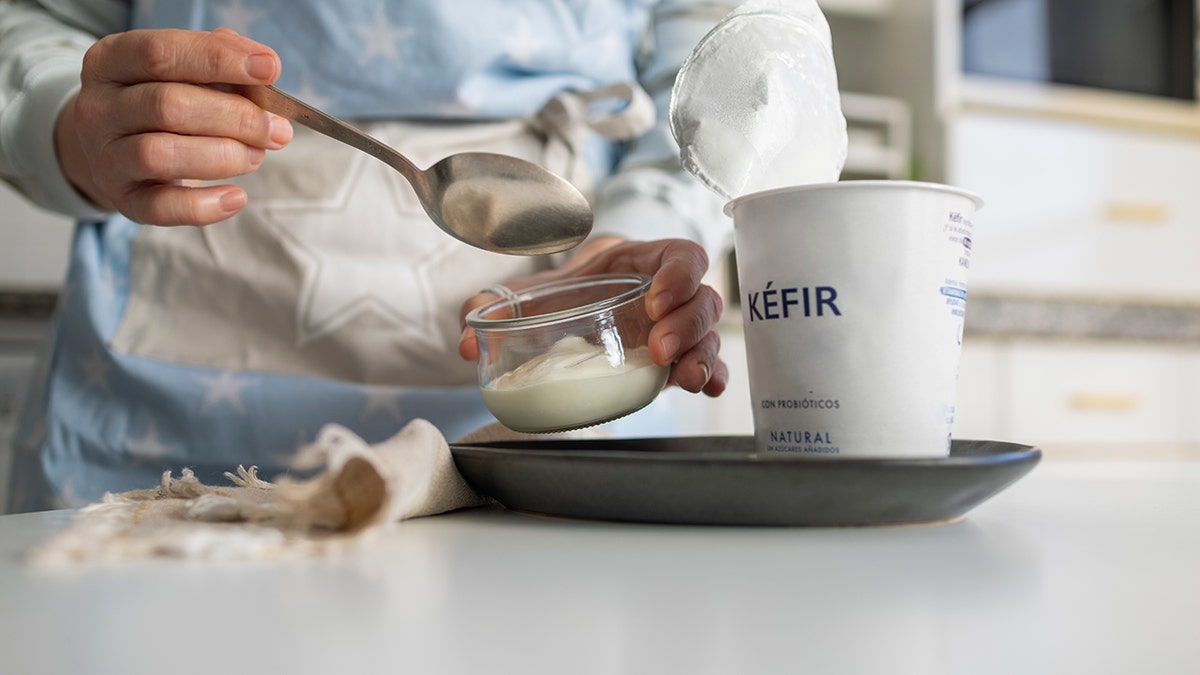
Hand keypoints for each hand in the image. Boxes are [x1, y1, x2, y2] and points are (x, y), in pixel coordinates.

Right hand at [55, 27, 293, 224]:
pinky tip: (237, 197)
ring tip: (257, 156)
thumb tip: (263, 67)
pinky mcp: (122, 200)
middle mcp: (99, 107)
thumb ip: (218, 61)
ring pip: (161, 155)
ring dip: (223, 156)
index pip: (161, 53)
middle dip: (236, 117)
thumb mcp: (180, 71)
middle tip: (278, 130)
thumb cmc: (161, 103)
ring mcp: (105, 157)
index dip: (219, 59)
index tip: (270, 69)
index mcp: (111, 60)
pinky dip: (205, 206)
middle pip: (168, 105)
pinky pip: (161, 208)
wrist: (114, 149)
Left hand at [459, 238, 728, 396]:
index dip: (679, 274)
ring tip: (685, 379)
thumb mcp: (529, 293)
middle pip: (702, 298)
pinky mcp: (676, 361)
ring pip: (709, 334)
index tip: (656, 300)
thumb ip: (493, 305)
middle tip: (659, 349)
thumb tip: (466, 338)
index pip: (681, 256)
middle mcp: (668, 295)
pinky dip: (710, 376)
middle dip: (687, 324)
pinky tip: (705, 389)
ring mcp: (677, 329)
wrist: (568, 314)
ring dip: (701, 355)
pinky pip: (706, 364)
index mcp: (641, 263)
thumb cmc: (559, 295)